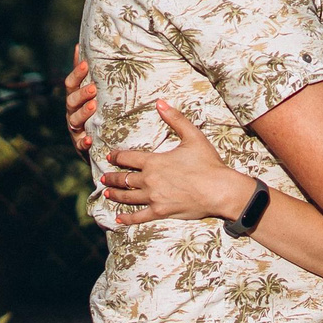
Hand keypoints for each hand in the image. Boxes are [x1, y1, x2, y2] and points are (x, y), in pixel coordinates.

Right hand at [65, 48, 98, 155]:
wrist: (97, 143)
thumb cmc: (94, 111)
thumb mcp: (89, 92)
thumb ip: (82, 73)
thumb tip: (78, 44)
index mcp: (74, 97)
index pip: (71, 83)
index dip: (77, 73)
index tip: (86, 64)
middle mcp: (72, 111)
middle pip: (71, 101)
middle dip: (81, 94)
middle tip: (93, 88)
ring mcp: (75, 129)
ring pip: (74, 120)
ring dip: (83, 113)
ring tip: (93, 107)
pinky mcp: (80, 145)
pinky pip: (80, 144)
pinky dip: (83, 142)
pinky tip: (89, 139)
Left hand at [100, 102, 256, 225]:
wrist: (219, 190)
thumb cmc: (207, 163)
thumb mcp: (192, 136)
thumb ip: (175, 119)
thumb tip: (160, 102)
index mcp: (154, 161)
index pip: (128, 158)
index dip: (117, 156)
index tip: (110, 156)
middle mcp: (149, 180)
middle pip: (124, 178)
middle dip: (112, 177)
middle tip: (103, 177)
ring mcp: (153, 198)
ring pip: (127, 197)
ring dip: (115, 194)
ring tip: (107, 192)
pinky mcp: (160, 212)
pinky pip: (138, 217)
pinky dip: (127, 219)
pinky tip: (118, 219)